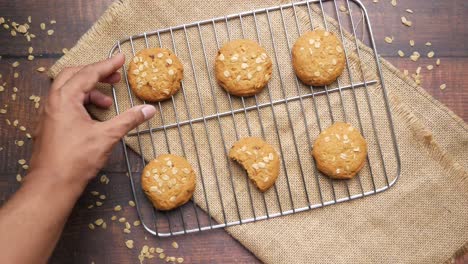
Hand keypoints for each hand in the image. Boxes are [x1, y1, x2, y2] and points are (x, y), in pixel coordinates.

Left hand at [29, 53, 155, 190]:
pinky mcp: (50, 124)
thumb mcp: (107, 136)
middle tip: (115, 78)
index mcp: (65, 98)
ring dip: (90, 90)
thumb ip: (129, 120)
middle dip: (96, 73)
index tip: (121, 58)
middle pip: (74, 74)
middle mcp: (53, 101)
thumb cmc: (76, 159)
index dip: (107, 65)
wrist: (52, 184)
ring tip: (108, 102)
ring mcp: (49, 113)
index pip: (89, 73)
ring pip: (68, 89)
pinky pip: (65, 102)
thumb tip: (149, 110)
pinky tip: (95, 115)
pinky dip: (82, 102)